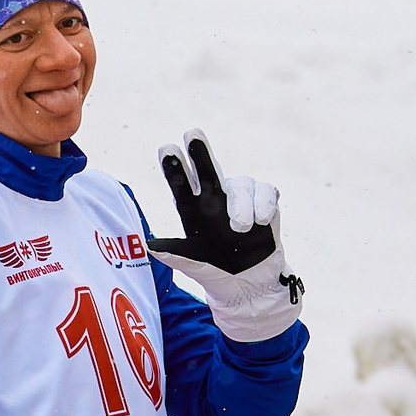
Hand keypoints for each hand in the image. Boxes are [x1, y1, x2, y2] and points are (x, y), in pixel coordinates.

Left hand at [151, 129, 275, 273]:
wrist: (248, 282)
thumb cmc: (214, 267)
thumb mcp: (192, 263)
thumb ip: (175, 253)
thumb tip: (150, 244)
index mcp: (192, 207)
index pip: (181, 182)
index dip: (174, 167)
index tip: (167, 149)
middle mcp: (214, 196)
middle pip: (206, 167)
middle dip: (200, 151)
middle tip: (192, 134)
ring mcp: (239, 197)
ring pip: (241, 183)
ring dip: (241, 205)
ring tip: (240, 228)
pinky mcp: (263, 201)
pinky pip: (265, 190)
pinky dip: (263, 204)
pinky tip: (261, 221)